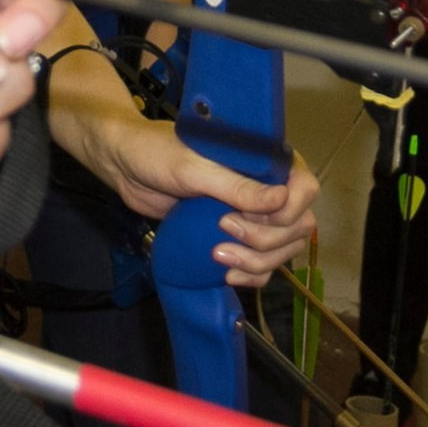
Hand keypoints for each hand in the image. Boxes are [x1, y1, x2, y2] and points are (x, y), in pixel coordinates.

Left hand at [99, 126, 319, 286]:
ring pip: (281, 249)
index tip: (260, 215)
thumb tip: (281, 200)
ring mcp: (249, 213)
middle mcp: (263, 186)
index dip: (292, 208)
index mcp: (261, 158)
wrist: (123, 165)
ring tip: (219, 256)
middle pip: (297, 225)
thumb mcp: (193, 167)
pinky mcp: (232, 235)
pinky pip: (260, 264)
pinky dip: (250, 274)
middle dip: (267, 238)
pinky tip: (226, 274)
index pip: (304, 186)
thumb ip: (235, 185)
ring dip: (258, 261)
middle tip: (225, 230)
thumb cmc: (154, 152)